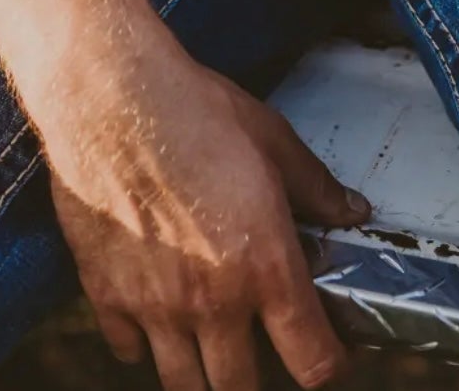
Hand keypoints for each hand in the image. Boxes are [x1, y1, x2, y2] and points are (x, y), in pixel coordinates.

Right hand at [43, 42, 368, 390]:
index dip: (327, 366)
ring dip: (199, 374)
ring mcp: (155, 305)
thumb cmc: (195, 110)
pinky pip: (126, 350)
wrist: (112, 96)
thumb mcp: (272, 140)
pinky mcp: (106, 293)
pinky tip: (150, 314)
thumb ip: (315, 187)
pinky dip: (141, 344)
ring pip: (182, 385)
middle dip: (255, 380)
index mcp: (266, 267)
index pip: (313, 361)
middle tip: (257, 352)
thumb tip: (352, 210)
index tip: (325, 354)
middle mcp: (214, 302)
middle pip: (241, 390)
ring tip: (205, 347)